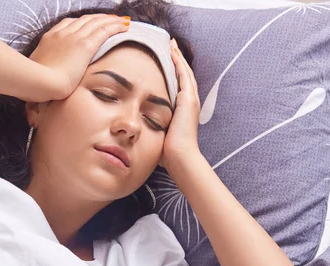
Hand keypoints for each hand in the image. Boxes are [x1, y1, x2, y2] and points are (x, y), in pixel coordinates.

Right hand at [29, 14, 129, 100]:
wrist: (40, 82)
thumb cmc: (36, 84)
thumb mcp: (37, 73)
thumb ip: (43, 71)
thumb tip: (44, 78)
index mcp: (50, 39)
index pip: (68, 24)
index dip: (81, 23)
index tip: (89, 25)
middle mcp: (62, 34)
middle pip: (84, 20)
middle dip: (98, 18)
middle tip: (110, 19)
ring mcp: (74, 38)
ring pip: (96, 22)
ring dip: (110, 20)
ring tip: (121, 21)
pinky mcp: (85, 46)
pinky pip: (104, 30)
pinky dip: (115, 26)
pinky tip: (124, 26)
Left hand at [159, 38, 201, 169]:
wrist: (180, 157)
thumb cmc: (168, 153)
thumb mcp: (159, 135)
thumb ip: (152, 128)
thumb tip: (138, 131)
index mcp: (183, 110)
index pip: (179, 85)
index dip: (173, 71)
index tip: (166, 60)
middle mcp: (189, 103)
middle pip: (184, 75)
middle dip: (177, 59)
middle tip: (170, 45)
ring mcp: (191, 100)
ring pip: (185, 72)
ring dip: (178, 57)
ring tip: (171, 44)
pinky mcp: (189, 100)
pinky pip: (184, 76)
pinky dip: (179, 64)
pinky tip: (173, 53)